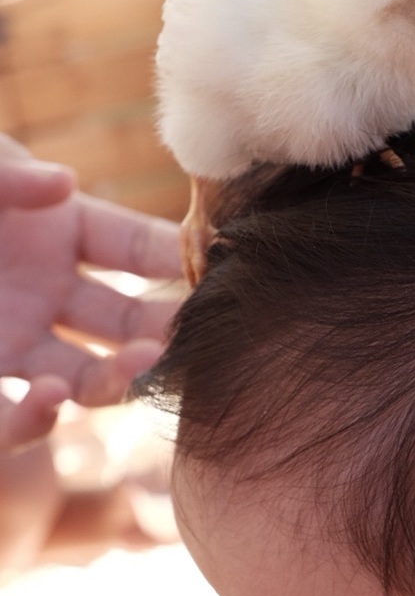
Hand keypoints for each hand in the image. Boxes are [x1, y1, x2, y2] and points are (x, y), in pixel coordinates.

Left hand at [0, 135, 182, 449]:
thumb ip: (4, 177)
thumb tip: (63, 186)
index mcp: (59, 227)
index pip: (138, 249)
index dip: (177, 262)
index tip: (213, 273)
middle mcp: (49, 290)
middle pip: (128, 320)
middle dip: (163, 332)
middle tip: (182, 339)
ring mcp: (16, 341)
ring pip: (88, 376)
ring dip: (116, 381)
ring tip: (131, 372)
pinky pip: (15, 418)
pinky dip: (36, 418)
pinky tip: (45, 400)